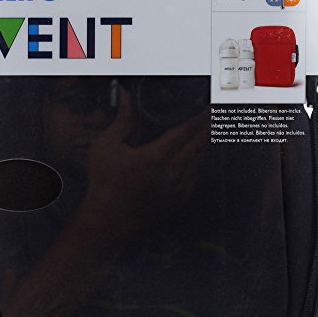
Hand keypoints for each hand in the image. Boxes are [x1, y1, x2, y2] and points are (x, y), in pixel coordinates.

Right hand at [84, 87, 207, 227]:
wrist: (107, 219)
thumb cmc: (103, 182)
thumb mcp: (106, 147)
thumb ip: (121, 121)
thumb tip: (125, 97)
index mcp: (154, 158)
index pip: (183, 133)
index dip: (198, 119)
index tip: (209, 110)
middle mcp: (168, 174)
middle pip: (194, 148)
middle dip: (205, 132)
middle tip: (214, 120)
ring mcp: (173, 191)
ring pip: (194, 166)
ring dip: (200, 151)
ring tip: (203, 140)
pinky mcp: (173, 204)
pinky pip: (191, 184)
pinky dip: (195, 172)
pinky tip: (194, 166)